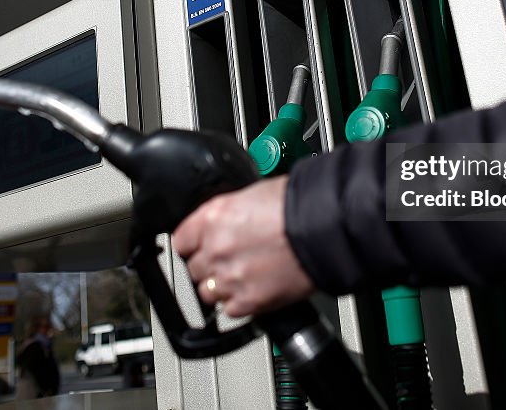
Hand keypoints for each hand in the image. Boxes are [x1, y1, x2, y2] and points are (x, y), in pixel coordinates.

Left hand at [171, 175, 314, 317]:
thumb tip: (223, 224)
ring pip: (207, 293)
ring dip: (222, 286)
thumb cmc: (298, 207)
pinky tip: (255, 288)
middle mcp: (216, 248)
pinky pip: (229, 310)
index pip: (180, 240)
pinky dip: (240, 303)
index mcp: (212, 218)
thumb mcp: (251, 195)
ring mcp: (230, 277)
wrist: (325, 228)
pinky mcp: (249, 301)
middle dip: (209, 265)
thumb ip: (228, 215)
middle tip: (231, 260)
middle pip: (193, 268)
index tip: (200, 248)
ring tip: (245, 276)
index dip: (192, 245)